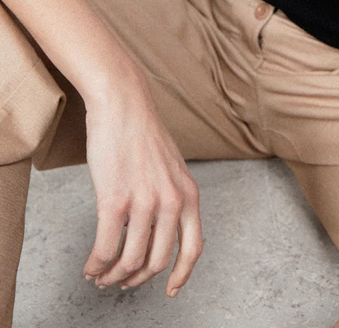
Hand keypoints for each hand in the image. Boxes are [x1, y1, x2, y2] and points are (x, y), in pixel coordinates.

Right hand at [81, 77, 203, 296]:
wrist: (123, 104)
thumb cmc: (141, 132)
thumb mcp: (172, 166)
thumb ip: (171, 196)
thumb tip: (156, 231)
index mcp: (189, 193)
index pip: (193, 248)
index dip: (182, 275)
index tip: (170, 290)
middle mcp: (171, 201)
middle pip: (157, 261)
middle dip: (137, 279)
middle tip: (121, 282)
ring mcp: (144, 202)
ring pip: (130, 262)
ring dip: (112, 276)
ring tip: (101, 276)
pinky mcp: (115, 201)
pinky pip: (105, 249)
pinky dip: (96, 265)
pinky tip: (89, 266)